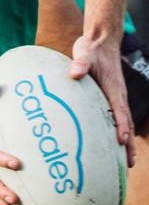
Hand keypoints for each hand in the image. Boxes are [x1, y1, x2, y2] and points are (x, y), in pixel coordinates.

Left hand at [70, 35, 134, 166]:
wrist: (102, 40)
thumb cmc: (92, 48)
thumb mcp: (84, 52)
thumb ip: (80, 63)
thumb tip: (75, 74)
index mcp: (113, 88)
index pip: (119, 110)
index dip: (121, 126)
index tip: (122, 142)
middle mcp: (118, 94)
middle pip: (126, 122)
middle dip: (128, 143)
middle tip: (129, 164)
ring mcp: (116, 96)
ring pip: (124, 122)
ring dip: (127, 141)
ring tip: (127, 161)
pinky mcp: (111, 96)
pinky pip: (118, 116)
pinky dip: (120, 130)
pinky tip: (115, 142)